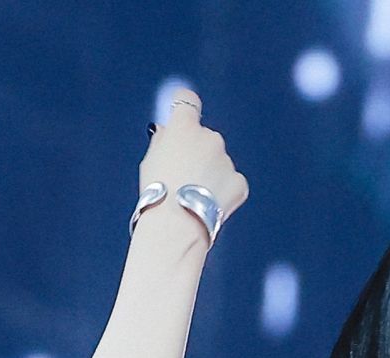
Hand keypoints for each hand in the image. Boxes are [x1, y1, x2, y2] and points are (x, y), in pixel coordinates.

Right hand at [139, 90, 248, 230]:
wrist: (177, 224)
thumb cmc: (158, 193)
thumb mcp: (150, 160)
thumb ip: (162, 141)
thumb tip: (168, 133)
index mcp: (184, 126)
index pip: (187, 101)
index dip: (185, 107)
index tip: (184, 115)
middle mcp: (210, 137)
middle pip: (205, 138)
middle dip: (199, 153)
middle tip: (186, 177)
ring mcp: (226, 159)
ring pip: (219, 163)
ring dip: (211, 175)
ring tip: (194, 197)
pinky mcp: (239, 181)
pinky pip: (232, 183)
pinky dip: (224, 193)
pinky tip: (209, 205)